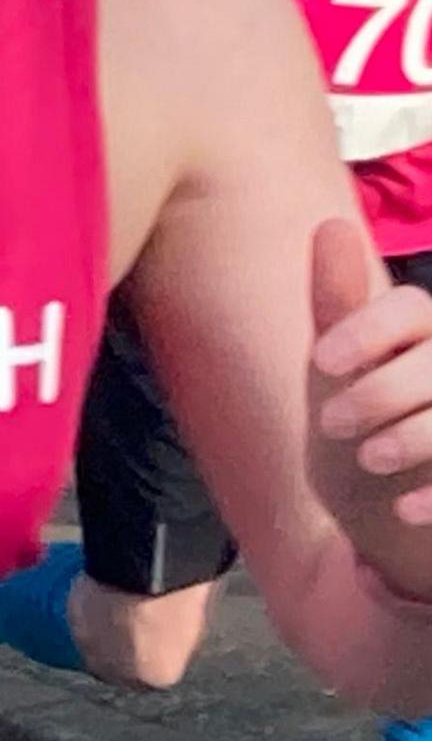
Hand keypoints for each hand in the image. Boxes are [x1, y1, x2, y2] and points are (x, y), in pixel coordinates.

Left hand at [314, 218, 431, 595]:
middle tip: (331, 423)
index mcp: (427, 334)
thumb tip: (330, 224)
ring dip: (416, 436)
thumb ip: (339, 303)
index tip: (320, 361)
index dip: (369, 329)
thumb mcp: (341, 368)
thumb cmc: (367, 422)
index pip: (412, 308)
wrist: (389, 517)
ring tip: (369, 457)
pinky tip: (403, 509)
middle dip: (381, 391)